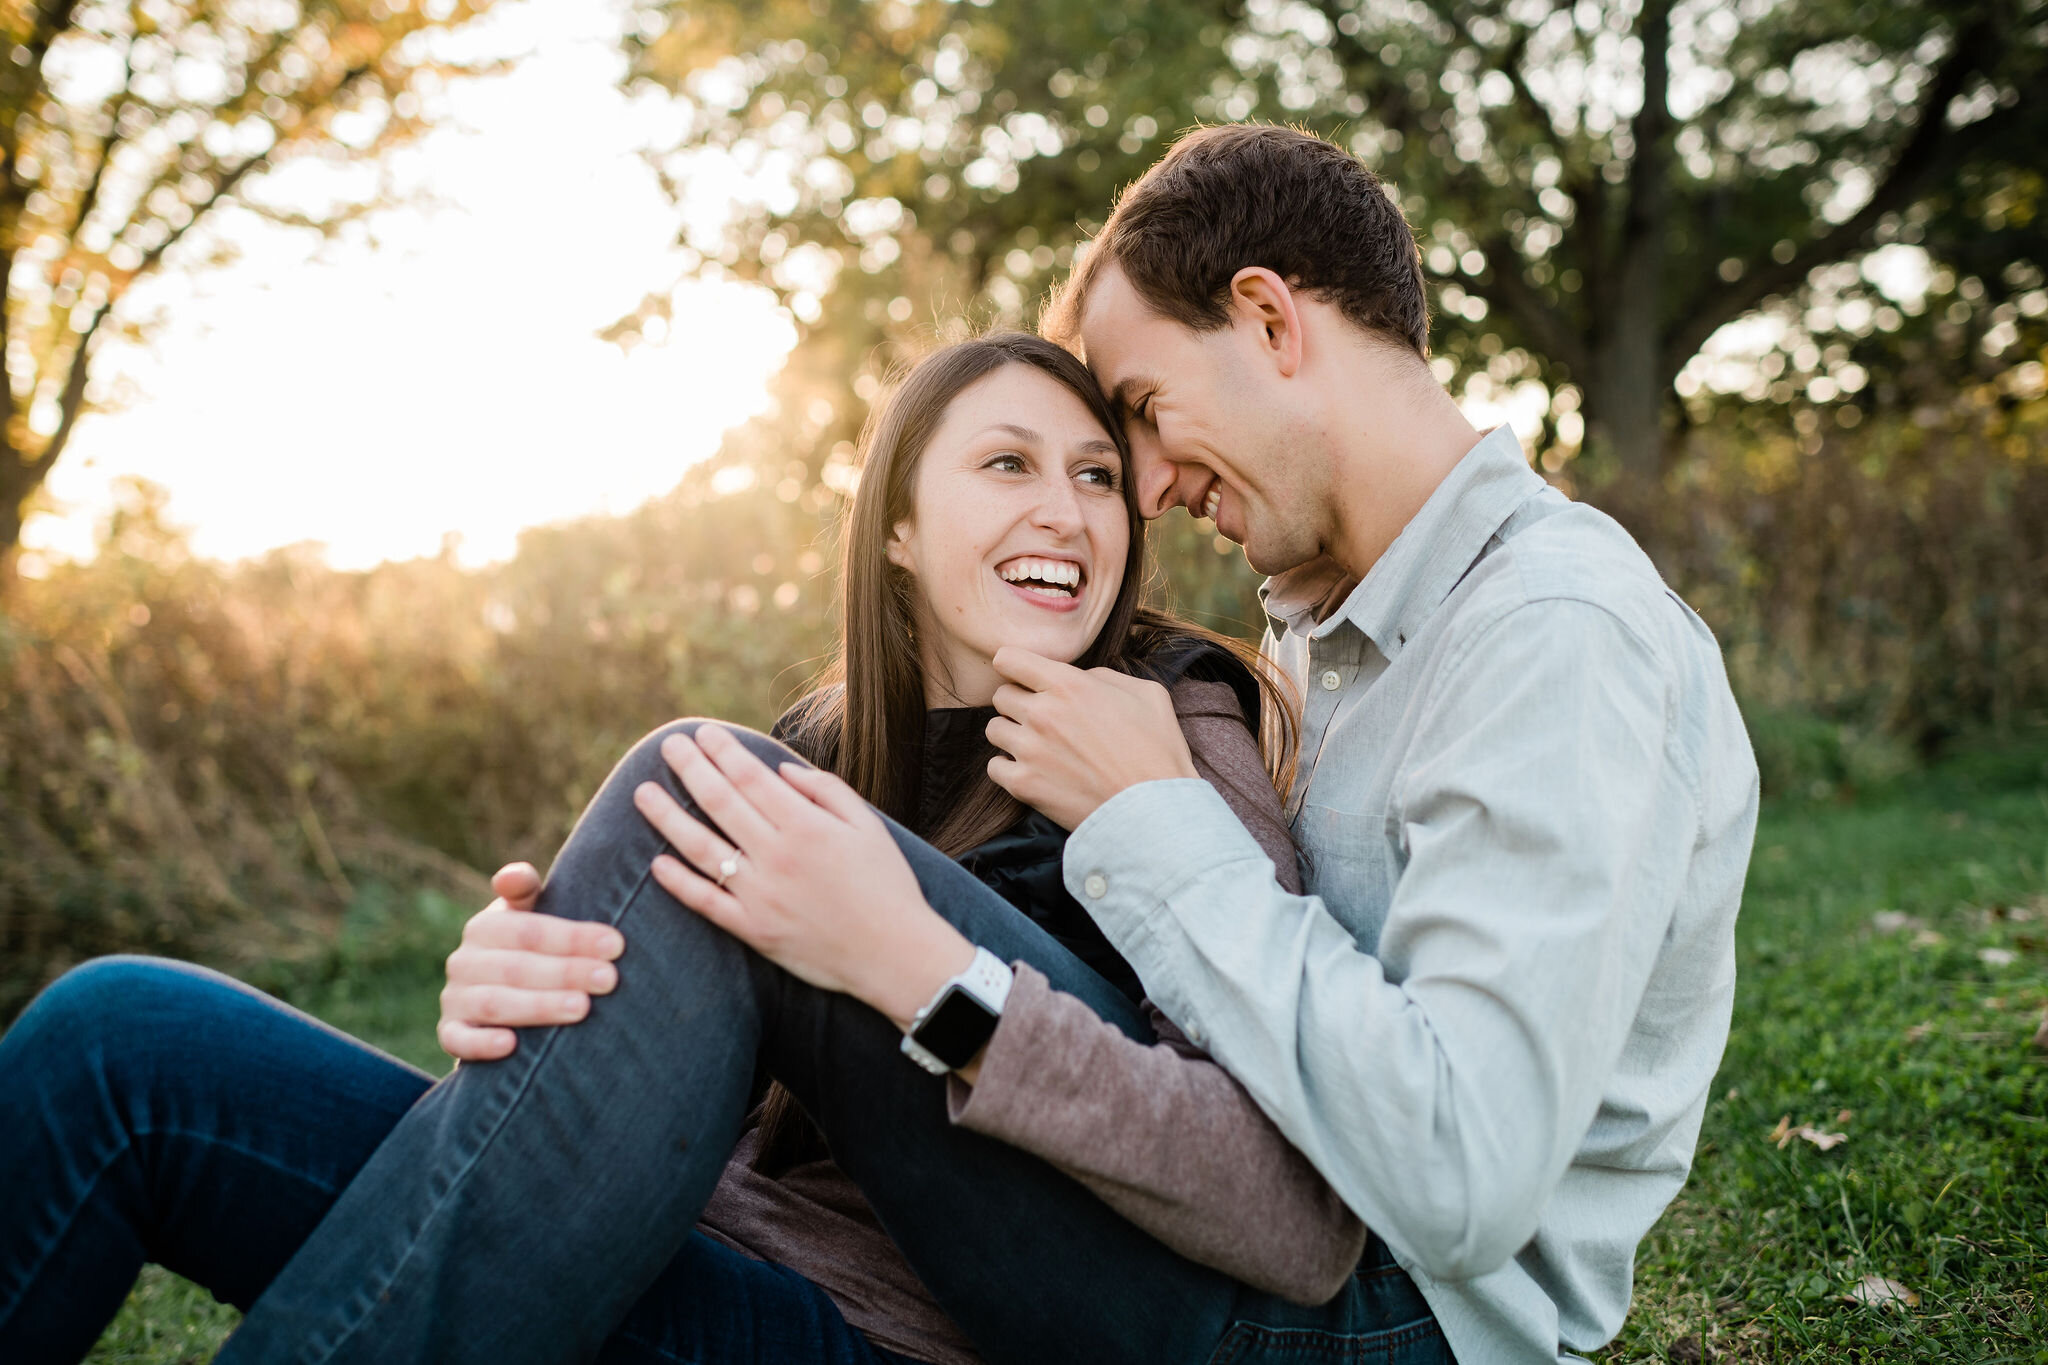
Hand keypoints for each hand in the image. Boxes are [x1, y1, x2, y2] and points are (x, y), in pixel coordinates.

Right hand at [437, 862, 625, 1061]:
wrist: (496, 999)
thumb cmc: (528, 951)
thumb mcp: (527, 916)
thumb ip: (526, 891)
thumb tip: (515, 875)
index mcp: (484, 928)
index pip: (529, 930)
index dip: (573, 937)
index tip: (616, 944)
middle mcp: (463, 961)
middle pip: (517, 967)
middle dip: (566, 972)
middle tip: (609, 979)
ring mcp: (455, 999)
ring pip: (495, 1003)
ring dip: (538, 1006)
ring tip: (581, 1008)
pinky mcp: (449, 1034)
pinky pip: (459, 1041)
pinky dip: (482, 1044)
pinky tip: (510, 1046)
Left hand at [633, 726, 974, 1031]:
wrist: (894, 954)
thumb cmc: (886, 885)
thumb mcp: (868, 826)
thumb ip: (826, 791)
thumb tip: (780, 770)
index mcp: (806, 826)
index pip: (751, 778)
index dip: (723, 752)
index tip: (703, 732)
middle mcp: (777, 856)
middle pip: (721, 803)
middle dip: (690, 769)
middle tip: (668, 745)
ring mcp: (761, 895)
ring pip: (702, 848)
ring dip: (667, 818)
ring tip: (642, 793)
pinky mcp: (754, 930)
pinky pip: (706, 903)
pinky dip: (678, 884)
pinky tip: (656, 864)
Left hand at [985, 648, 1199, 829]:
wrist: (1155, 809)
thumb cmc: (1157, 750)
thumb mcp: (1146, 693)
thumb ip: (1104, 677)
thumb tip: (1080, 678)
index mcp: (1068, 684)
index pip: (1008, 659)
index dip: (1015, 666)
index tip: (1025, 678)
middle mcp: (1042, 713)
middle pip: (1001, 695)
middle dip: (1019, 703)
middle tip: (1043, 719)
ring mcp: (1029, 750)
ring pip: (994, 729)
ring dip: (1012, 735)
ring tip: (1038, 747)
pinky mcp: (1024, 784)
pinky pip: (994, 767)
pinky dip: (1008, 768)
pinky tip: (1032, 771)